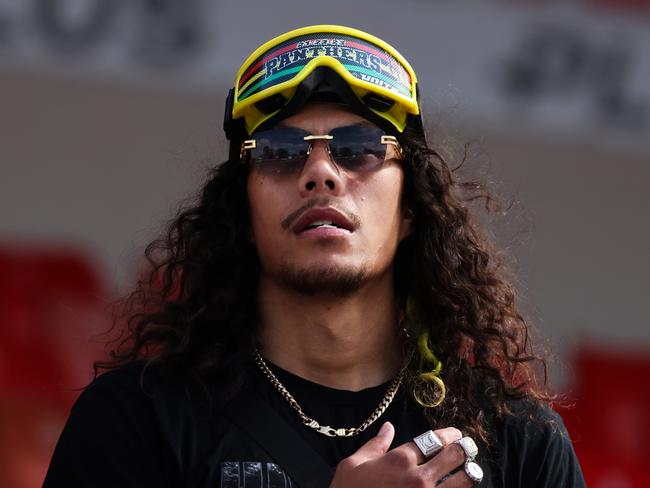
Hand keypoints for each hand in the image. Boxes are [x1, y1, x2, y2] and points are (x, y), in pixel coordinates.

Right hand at [330, 422, 474, 486]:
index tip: (455, 433)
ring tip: (468, 469)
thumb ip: (375, 445)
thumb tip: (388, 428)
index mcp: (399, 459)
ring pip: (465, 481)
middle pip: (455, 455)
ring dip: (469, 472)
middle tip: (466, 447)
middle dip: (464, 448)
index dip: (449, 434)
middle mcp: (419, 478)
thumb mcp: (353, 465)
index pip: (434, 439)